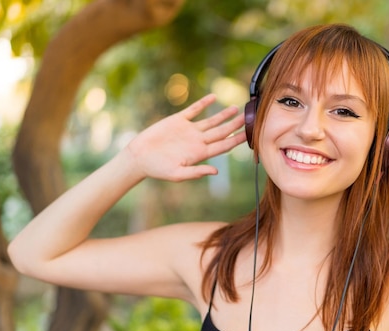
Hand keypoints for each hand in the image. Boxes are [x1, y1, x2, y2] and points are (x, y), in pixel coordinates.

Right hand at [127, 94, 246, 181]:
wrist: (139, 157)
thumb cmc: (157, 169)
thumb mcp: (178, 174)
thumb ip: (197, 172)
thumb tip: (216, 172)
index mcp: (200, 154)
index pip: (223, 146)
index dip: (236, 140)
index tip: (249, 135)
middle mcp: (197, 141)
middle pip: (221, 132)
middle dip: (235, 125)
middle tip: (248, 117)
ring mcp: (189, 130)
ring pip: (211, 121)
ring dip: (223, 115)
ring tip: (235, 108)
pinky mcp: (178, 121)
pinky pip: (193, 110)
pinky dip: (203, 103)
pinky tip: (213, 97)